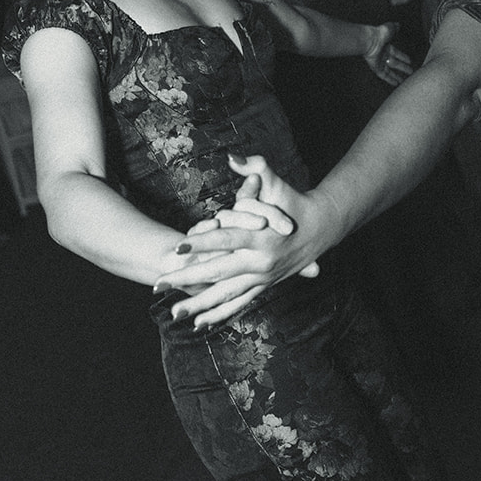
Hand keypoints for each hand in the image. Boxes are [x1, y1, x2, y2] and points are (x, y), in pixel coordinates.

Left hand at [152, 157, 328, 325]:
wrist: (321, 228)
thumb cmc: (294, 203)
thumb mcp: (277, 183)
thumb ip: (255, 168)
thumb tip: (233, 156)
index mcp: (261, 237)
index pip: (225, 239)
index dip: (201, 243)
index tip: (177, 247)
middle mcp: (260, 261)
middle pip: (218, 272)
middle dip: (187, 278)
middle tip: (160, 283)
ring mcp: (262, 277)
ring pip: (226, 295)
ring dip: (199, 305)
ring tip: (174, 313)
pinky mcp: (264, 286)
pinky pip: (240, 303)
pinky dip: (221, 314)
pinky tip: (201, 323)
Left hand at [364, 22, 412, 84]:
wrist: (369, 41)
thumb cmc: (378, 34)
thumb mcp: (390, 28)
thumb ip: (394, 28)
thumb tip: (398, 24)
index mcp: (387, 46)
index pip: (397, 53)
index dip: (403, 57)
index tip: (410, 61)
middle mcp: (384, 55)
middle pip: (395, 64)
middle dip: (403, 68)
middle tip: (411, 72)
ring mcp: (380, 62)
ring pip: (391, 71)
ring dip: (398, 76)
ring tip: (405, 81)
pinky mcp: (376, 68)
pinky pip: (384, 75)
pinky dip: (390, 79)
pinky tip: (397, 83)